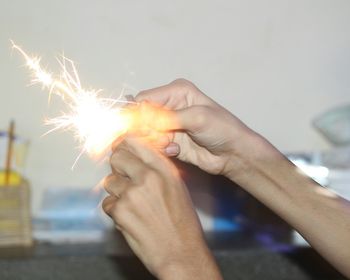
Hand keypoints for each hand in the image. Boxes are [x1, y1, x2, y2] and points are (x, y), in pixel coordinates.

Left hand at [102, 138, 221, 279]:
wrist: (181, 254)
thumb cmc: (182, 223)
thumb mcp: (176, 187)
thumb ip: (157, 169)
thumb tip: (136, 158)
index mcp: (164, 169)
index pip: (135, 142)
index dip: (125, 145)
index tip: (122, 151)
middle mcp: (148, 177)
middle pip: (117, 157)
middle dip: (118, 167)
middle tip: (125, 179)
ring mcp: (132, 193)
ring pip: (109, 181)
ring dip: (116, 192)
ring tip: (133, 205)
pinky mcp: (120, 211)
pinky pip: (107, 203)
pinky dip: (115, 211)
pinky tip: (131, 218)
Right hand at [135, 79, 257, 177]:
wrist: (234, 154)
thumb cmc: (222, 129)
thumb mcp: (196, 118)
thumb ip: (166, 117)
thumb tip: (137, 115)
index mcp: (176, 91)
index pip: (144, 99)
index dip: (137, 113)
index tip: (141, 127)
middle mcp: (169, 106)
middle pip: (141, 117)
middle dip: (146, 129)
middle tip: (162, 138)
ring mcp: (169, 125)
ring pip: (145, 133)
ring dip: (155, 141)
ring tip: (171, 145)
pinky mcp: (169, 142)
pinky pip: (154, 146)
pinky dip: (162, 150)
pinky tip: (176, 151)